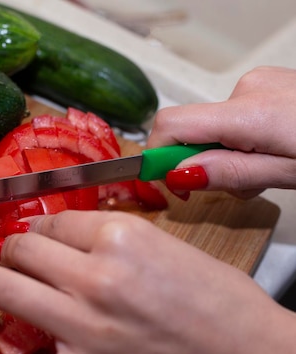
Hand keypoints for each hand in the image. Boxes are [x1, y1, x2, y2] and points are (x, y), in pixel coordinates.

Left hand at [0, 211, 295, 353]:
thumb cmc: (221, 300)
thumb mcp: (167, 247)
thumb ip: (109, 239)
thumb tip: (60, 234)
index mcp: (121, 237)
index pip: (51, 224)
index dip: (37, 231)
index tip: (33, 238)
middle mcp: (97, 277)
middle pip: (23, 251)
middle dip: (6, 251)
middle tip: (1, 256)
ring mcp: (86, 329)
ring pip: (8, 293)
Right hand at [148, 66, 295, 198]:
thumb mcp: (287, 173)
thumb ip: (231, 173)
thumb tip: (177, 173)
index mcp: (248, 113)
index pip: (171, 125)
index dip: (158, 156)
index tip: (167, 182)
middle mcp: (247, 89)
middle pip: (192, 131)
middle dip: (205, 163)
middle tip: (244, 184)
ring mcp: (258, 82)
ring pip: (215, 128)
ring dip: (228, 153)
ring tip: (268, 167)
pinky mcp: (268, 83)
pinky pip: (235, 117)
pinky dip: (244, 138)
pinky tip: (273, 147)